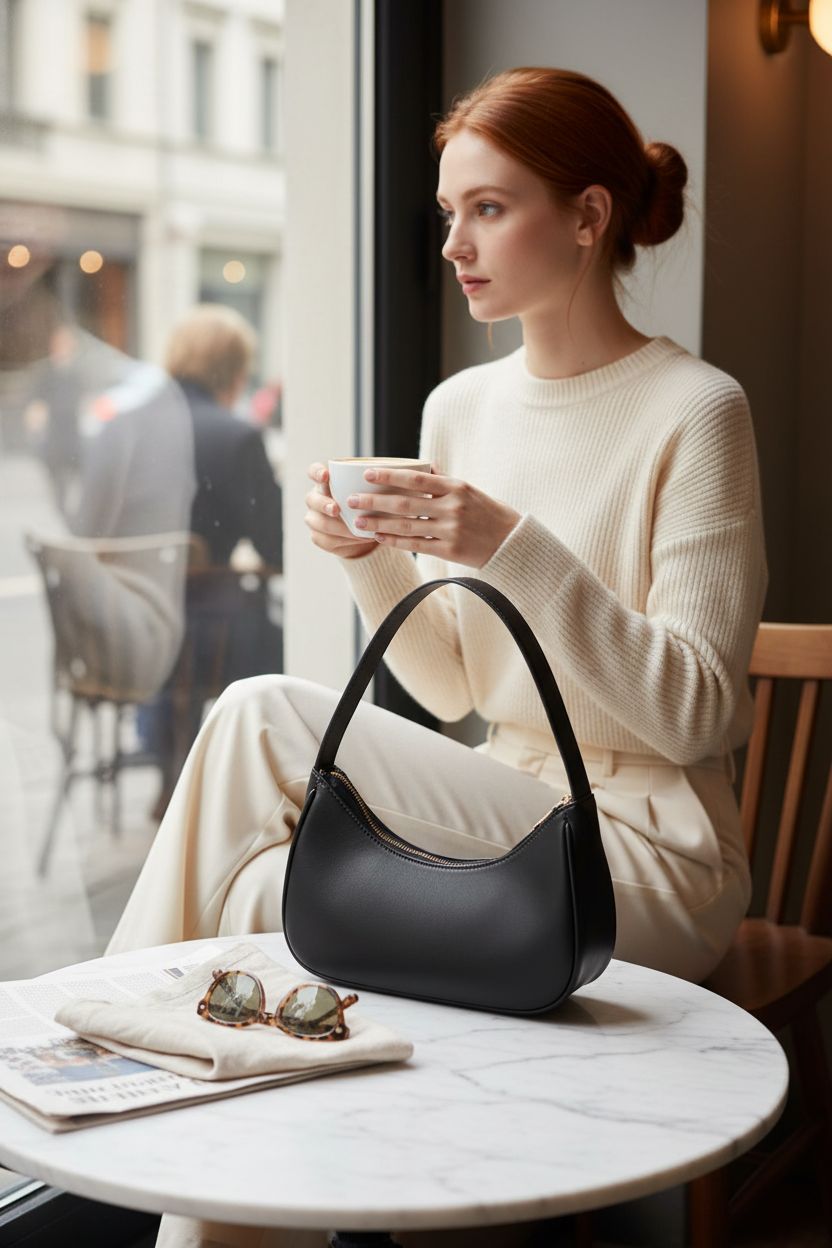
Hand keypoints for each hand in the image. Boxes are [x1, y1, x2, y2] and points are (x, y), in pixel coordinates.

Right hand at [305, 463, 377, 559]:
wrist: (365, 530)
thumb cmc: (369, 503)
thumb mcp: (371, 492)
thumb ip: (369, 486)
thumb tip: (380, 479)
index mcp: (325, 482)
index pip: (314, 472)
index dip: (317, 473)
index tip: (326, 475)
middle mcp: (315, 499)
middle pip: (312, 499)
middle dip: (324, 504)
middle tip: (336, 510)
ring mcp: (314, 518)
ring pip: (320, 523)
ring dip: (339, 527)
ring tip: (358, 527)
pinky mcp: (318, 537)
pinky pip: (327, 540)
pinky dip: (345, 540)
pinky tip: (360, 537)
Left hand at [344, 464, 520, 568]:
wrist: (511, 540)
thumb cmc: (487, 512)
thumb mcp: (469, 490)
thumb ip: (443, 480)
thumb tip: (421, 467)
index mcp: (456, 487)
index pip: (416, 479)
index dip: (389, 476)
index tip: (367, 474)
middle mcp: (453, 507)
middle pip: (405, 503)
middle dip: (374, 501)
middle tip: (351, 499)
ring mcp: (451, 530)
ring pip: (406, 525)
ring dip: (378, 523)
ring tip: (358, 521)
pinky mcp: (450, 550)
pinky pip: (416, 545)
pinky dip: (395, 540)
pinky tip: (378, 537)